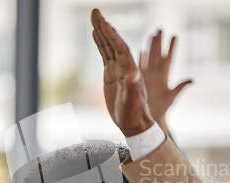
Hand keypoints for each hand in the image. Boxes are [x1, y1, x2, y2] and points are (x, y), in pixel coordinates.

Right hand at [91, 9, 153, 136]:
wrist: (133, 123)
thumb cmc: (134, 113)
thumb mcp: (133, 101)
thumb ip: (133, 86)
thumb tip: (134, 72)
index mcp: (130, 70)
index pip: (120, 48)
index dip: (112, 35)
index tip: (104, 23)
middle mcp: (125, 66)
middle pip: (114, 42)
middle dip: (104, 27)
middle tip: (95, 11)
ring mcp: (117, 69)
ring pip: (108, 45)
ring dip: (101, 31)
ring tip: (94, 16)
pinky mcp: (111, 74)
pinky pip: (105, 54)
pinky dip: (100, 43)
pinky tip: (95, 33)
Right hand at [140, 31, 191, 133]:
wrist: (149, 120)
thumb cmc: (161, 111)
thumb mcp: (171, 98)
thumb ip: (180, 88)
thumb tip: (192, 79)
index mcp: (164, 77)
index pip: (168, 59)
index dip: (171, 48)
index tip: (174, 36)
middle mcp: (156, 75)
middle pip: (157, 55)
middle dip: (159, 42)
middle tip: (160, 29)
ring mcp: (147, 77)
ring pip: (148, 58)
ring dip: (149, 47)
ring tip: (151, 35)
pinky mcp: (139, 81)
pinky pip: (139, 67)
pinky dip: (139, 58)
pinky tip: (139, 50)